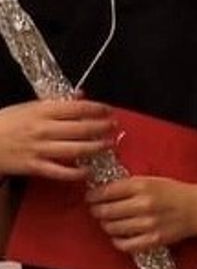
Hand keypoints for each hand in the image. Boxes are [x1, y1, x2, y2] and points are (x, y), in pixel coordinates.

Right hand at [0, 95, 115, 181]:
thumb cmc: (4, 122)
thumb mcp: (28, 107)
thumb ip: (55, 102)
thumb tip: (80, 95)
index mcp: (41, 111)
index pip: (77, 108)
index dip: (96, 109)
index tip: (108, 110)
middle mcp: (42, 129)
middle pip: (80, 129)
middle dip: (101, 128)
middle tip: (113, 127)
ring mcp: (38, 149)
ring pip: (74, 149)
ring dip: (95, 148)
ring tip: (108, 146)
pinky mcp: (33, 166)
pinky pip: (59, 171)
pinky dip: (75, 173)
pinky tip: (87, 171)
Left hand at [85, 174, 196, 257]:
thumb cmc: (174, 193)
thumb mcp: (152, 180)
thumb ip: (128, 185)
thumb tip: (101, 191)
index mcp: (143, 186)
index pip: (105, 192)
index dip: (94, 196)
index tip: (92, 198)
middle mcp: (144, 204)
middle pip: (105, 211)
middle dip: (98, 211)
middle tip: (99, 210)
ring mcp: (148, 224)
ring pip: (111, 228)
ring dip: (108, 225)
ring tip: (113, 221)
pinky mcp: (153, 239)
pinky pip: (124, 244)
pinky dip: (118, 241)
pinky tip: (121, 235)